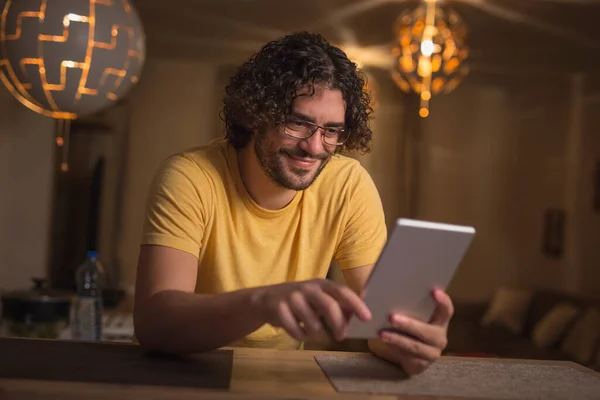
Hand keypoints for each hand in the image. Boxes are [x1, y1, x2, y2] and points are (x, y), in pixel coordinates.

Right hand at [255, 279, 371, 341]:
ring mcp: (292, 298)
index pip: (342, 291)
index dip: (356, 304)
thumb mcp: (319, 296)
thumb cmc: (301, 299)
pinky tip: (301, 332)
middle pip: (329, 306)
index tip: (367, 318)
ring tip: (317, 334)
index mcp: (321, 283)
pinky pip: (297, 332)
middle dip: (339, 325)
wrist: (266, 299)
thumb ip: (339, 304)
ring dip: (318, 335)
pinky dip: (302, 337)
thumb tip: (361, 313)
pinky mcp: (279, 310)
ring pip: (313, 324)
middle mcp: (307, 288)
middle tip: (342, 336)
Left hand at [370, 288, 453, 375]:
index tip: (433, 291)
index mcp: (441, 321)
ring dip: (398, 339)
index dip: (443, 301)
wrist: (410, 354)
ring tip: (382, 334)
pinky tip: (384, 343)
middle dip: (409, 325)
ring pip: (415, 346)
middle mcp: (440, 337)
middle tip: (392, 317)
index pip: (447, 310)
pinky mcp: (422, 364)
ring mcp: (433, 353)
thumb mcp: (412, 316)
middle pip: (428, 332)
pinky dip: (395, 349)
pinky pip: (408, 357)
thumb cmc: (410, 327)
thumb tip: (389, 292)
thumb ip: (408, 306)